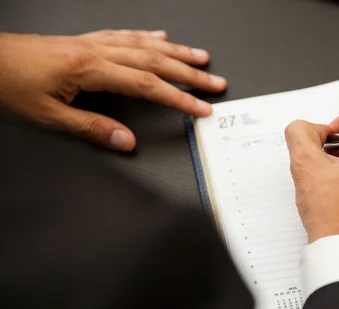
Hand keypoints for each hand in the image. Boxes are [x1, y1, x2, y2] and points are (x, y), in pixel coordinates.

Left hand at [0, 30, 226, 150]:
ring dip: (177, 52)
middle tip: (215, 82)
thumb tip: (127, 142)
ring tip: (201, 58)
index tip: (200, 108)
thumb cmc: (10, 84)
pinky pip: (123, 34)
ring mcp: (91, 43)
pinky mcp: (84, 41)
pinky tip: (160, 37)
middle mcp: (95, 51)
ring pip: (144, 44)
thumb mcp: (49, 117)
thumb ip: (92, 129)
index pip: (147, 85)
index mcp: (89, 69)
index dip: (178, 98)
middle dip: (189, 73)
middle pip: (155, 61)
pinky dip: (146, 36)